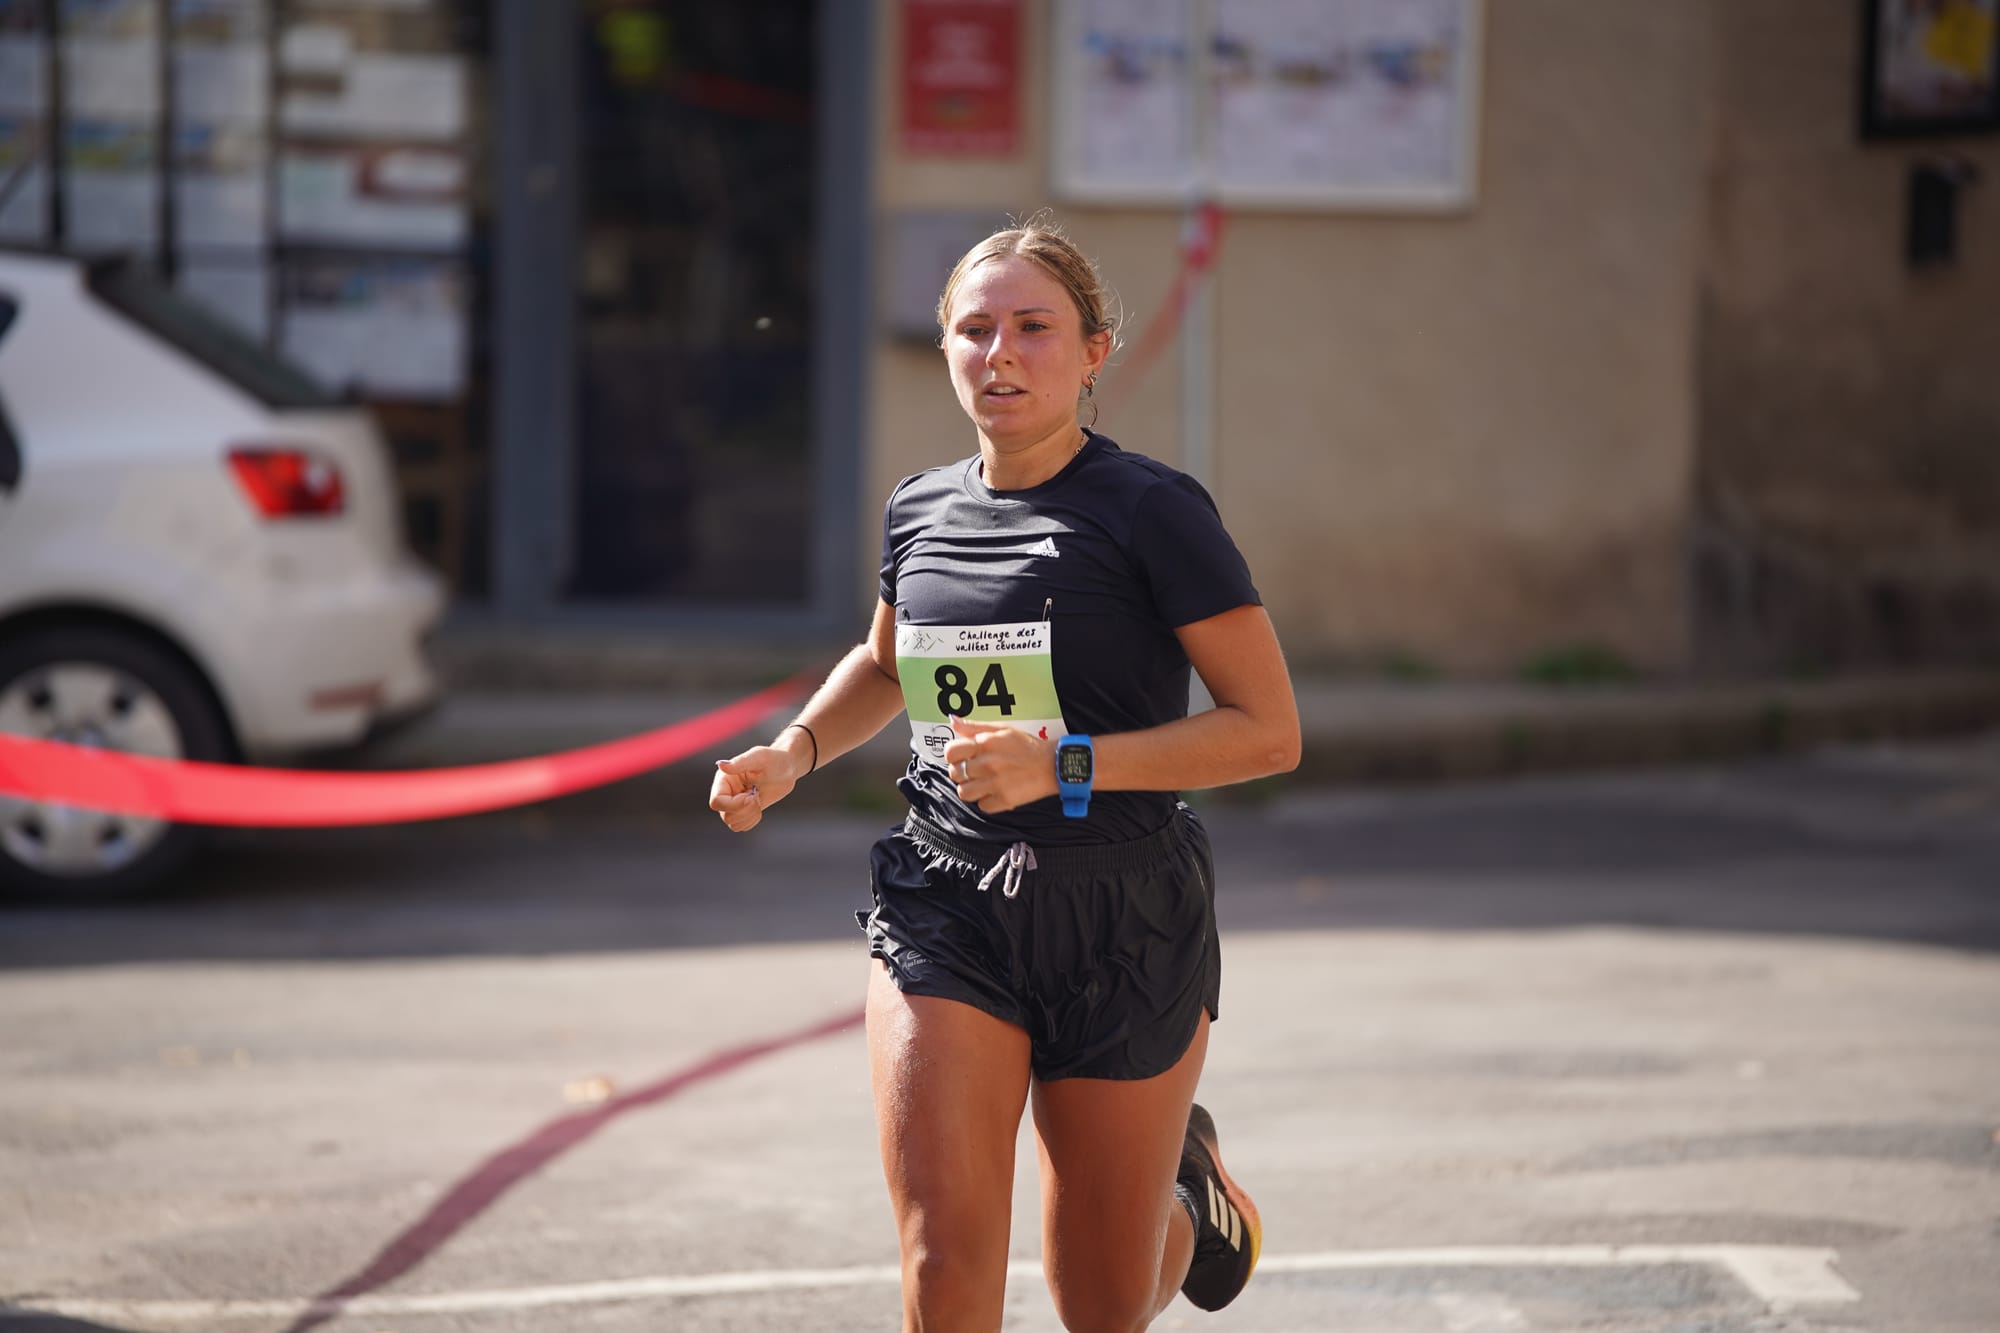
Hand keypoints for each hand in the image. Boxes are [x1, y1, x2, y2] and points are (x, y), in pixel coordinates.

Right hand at [708, 744, 806, 832]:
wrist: (786, 769)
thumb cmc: (774, 759)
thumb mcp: (759, 758)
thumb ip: (740, 762)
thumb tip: (721, 764)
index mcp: (724, 779)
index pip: (716, 802)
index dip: (734, 805)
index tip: (751, 795)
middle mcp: (725, 792)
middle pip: (725, 815)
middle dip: (746, 810)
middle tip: (757, 796)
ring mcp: (733, 803)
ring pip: (732, 823)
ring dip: (749, 816)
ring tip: (758, 800)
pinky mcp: (742, 811)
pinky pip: (740, 826)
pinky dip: (752, 820)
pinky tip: (758, 806)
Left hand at [939, 714, 1057, 813]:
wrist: (1053, 765)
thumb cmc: (1028, 747)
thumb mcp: (1002, 729)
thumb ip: (975, 727)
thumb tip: (953, 720)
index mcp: (985, 744)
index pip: (951, 752)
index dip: (953, 756)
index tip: (960, 757)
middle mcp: (987, 764)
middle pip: (955, 773)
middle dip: (962, 771)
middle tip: (974, 770)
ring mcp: (995, 784)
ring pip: (964, 792)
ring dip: (971, 788)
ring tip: (982, 783)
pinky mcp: (1004, 801)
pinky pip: (982, 806)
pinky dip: (987, 801)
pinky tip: (995, 791)